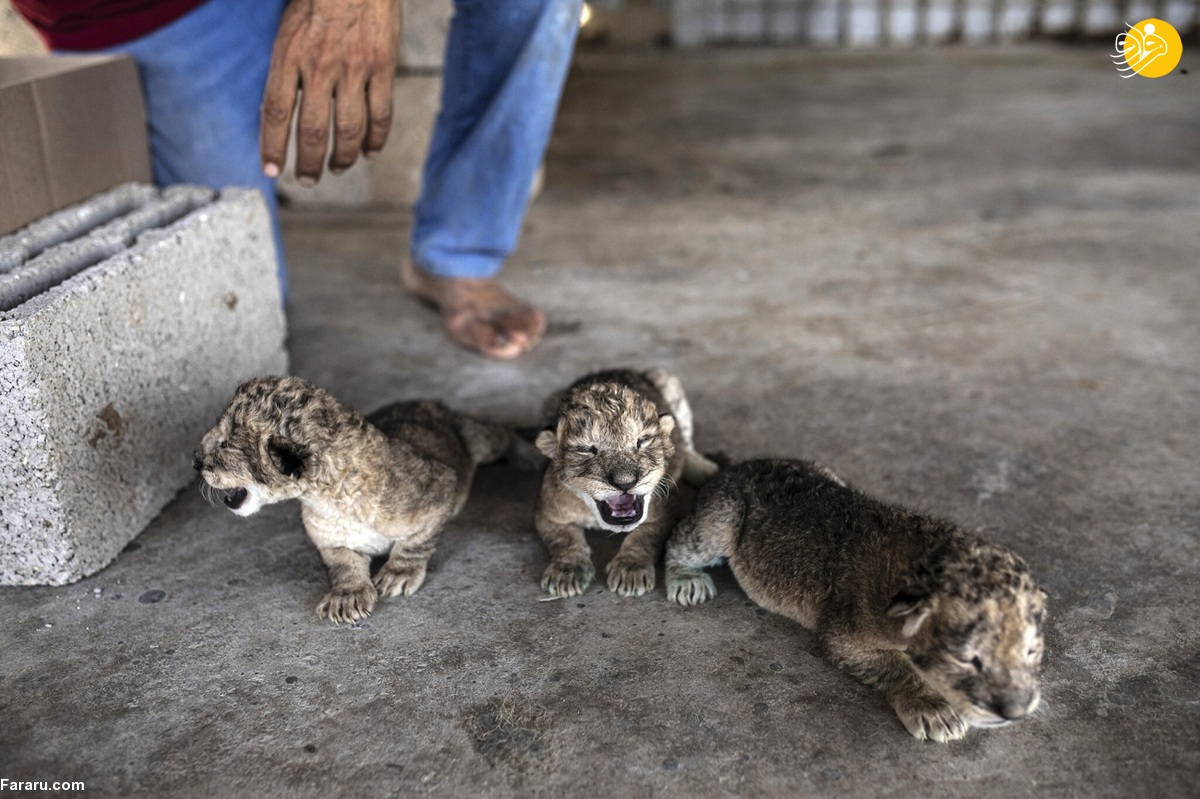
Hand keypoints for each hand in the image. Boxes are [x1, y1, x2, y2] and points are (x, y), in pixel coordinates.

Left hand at [260, 0, 401, 184]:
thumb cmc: (317, 1)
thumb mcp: (288, 32)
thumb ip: (286, 71)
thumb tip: (279, 113)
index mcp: (290, 55)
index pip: (277, 112)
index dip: (273, 146)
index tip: (271, 170)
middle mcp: (320, 66)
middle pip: (313, 130)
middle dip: (309, 163)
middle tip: (306, 180)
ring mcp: (355, 69)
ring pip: (349, 130)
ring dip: (342, 157)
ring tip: (337, 168)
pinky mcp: (383, 68)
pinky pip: (381, 114)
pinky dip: (376, 140)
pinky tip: (370, 152)